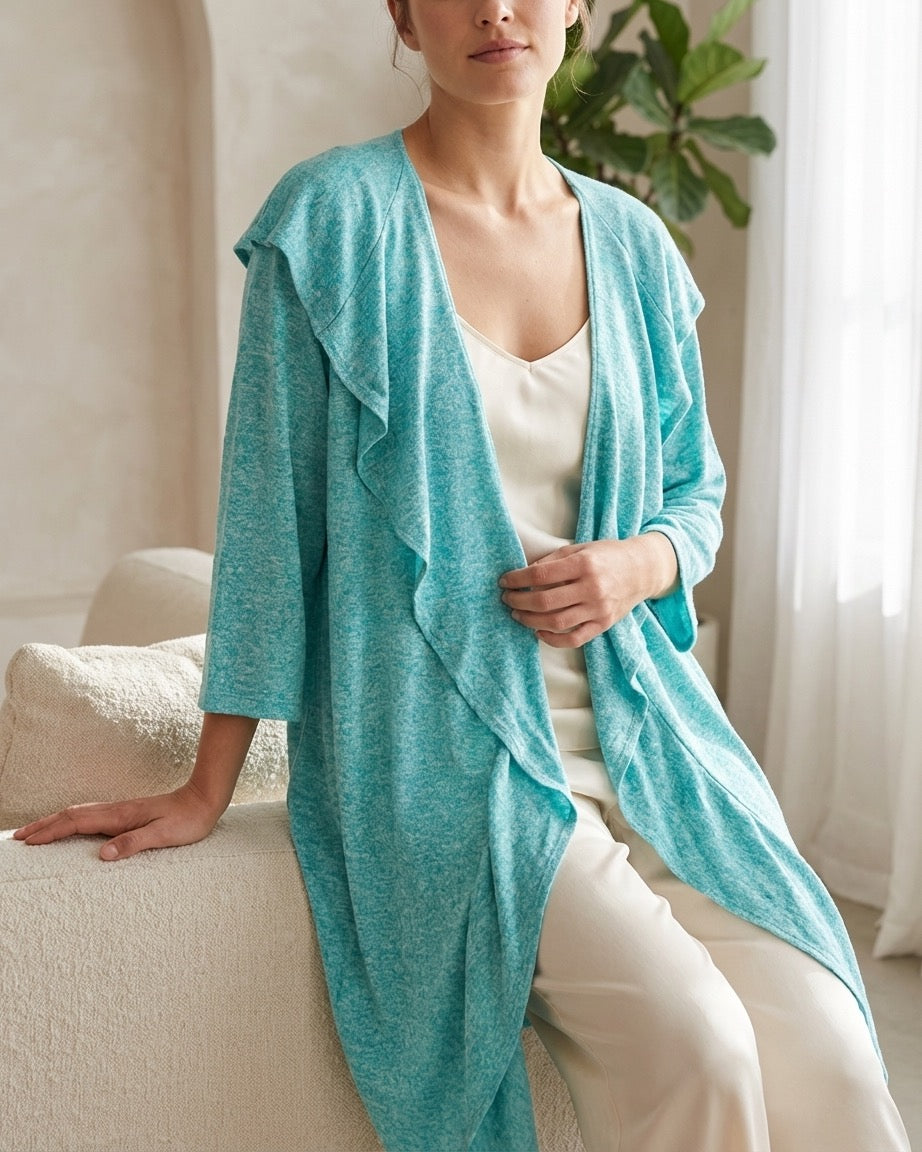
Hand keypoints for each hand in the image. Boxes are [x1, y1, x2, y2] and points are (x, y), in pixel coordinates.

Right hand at [12, 781, 223, 860]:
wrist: (204, 799)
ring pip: (79, 813)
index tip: (28, 841)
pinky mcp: (127, 814)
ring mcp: (120, 811)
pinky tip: (70, 827)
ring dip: (54, 821)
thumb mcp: (163, 835)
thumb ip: (133, 843)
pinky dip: (71, 820)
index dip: (51, 831)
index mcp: (120, 816)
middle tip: (18, 837)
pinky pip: (90, 816)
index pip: (76, 822)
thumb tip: (102, 855)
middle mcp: (116, 811)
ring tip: (36, 831)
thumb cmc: (187, 820)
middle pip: (70, 815)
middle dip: (43, 825)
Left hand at [499, 535, 677, 648]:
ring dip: (529, 620)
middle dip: (519, 601)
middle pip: (544, 601)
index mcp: (583, 564)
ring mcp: (598, 609)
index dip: (517, 579)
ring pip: (555, 622)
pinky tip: (539, 631)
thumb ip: (553, 560)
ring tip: (517, 614)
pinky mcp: (603, 624)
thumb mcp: (581, 548)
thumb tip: (525, 574)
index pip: (540, 575)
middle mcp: (591, 588)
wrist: (642, 569)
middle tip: (507, 599)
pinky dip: (552, 640)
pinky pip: (573, 639)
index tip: (505, 581)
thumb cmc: (608, 556)